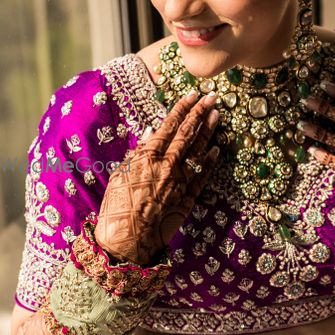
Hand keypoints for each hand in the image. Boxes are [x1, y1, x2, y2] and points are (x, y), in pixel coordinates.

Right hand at [94, 89, 220, 263]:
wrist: (125, 240)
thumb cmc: (116, 207)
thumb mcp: (120, 174)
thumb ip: (137, 152)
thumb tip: (150, 132)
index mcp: (147, 157)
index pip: (168, 126)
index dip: (182, 108)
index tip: (192, 94)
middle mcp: (166, 166)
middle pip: (187, 134)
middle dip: (201, 113)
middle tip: (212, 97)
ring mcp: (180, 183)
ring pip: (198, 151)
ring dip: (209, 131)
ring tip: (217, 115)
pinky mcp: (187, 199)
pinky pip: (202, 176)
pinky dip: (210, 162)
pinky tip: (217, 149)